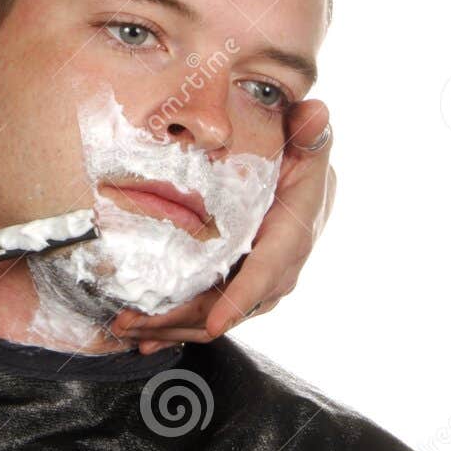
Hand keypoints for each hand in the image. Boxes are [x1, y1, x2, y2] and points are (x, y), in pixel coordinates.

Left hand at [110, 99, 334, 351]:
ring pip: (220, 313)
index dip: (242, 298)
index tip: (214, 326)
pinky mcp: (243, 280)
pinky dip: (182, 325)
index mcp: (295, 228)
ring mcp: (262, 275)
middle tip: (143, 326)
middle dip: (190, 321)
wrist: (302, 171)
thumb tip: (315, 112)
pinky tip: (149, 337)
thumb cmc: (300, 151)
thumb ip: (309, 130)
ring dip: (177, 327)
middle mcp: (281, 261)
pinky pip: (213, 309)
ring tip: (134, 333)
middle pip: (235, 303)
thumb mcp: (307, 138)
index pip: (270, 269)